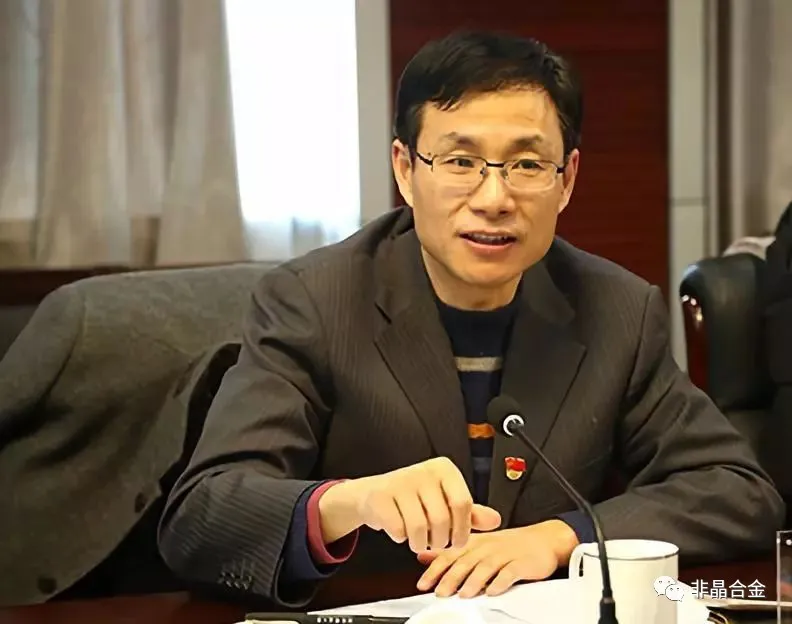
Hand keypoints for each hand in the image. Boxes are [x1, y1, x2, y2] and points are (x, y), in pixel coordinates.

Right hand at [318, 457, 500, 551]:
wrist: (374, 495)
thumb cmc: (415, 499)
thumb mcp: (445, 502)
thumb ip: (470, 513)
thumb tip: (495, 520)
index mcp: (444, 469)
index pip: (463, 503)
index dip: (462, 529)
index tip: (458, 540)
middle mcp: (424, 470)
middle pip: (442, 520)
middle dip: (440, 541)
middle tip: (434, 541)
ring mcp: (401, 481)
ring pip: (419, 528)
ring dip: (420, 543)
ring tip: (418, 538)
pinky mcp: (381, 495)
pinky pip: (398, 530)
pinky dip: (400, 538)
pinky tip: (400, 529)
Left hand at [415, 519, 578, 597]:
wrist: (544, 540)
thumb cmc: (507, 545)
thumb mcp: (476, 544)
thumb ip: (450, 551)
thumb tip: (422, 556)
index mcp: (474, 542)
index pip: (450, 553)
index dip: (435, 568)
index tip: (423, 584)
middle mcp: (487, 547)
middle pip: (466, 562)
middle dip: (451, 578)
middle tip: (440, 592)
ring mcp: (505, 554)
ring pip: (486, 567)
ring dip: (474, 581)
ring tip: (464, 594)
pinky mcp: (522, 563)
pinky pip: (510, 573)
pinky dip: (501, 582)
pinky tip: (493, 591)